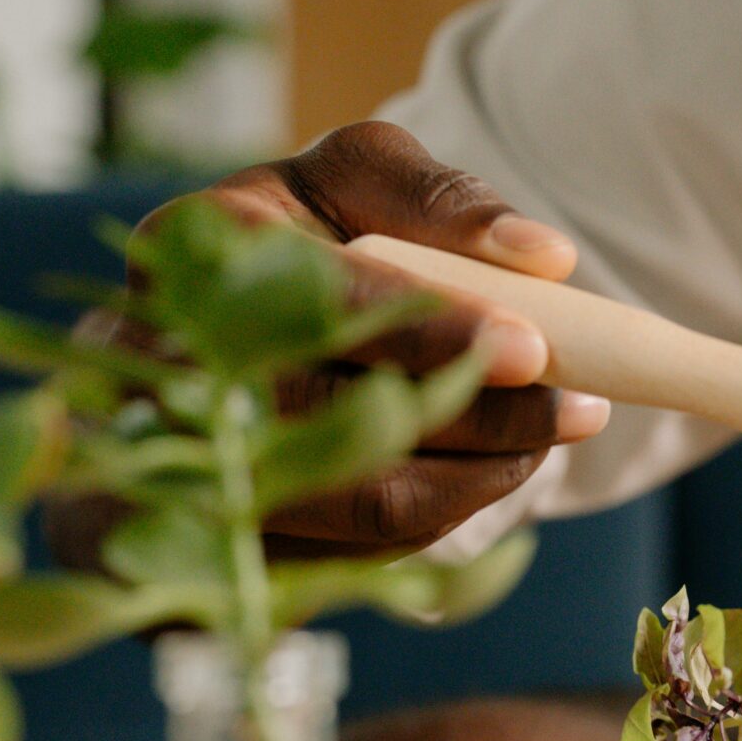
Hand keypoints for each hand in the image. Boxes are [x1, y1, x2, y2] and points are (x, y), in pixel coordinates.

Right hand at [52, 121, 608, 568]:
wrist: (193, 339)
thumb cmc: (295, 240)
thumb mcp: (353, 182)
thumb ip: (441, 201)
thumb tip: (546, 259)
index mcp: (197, 243)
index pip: (324, 299)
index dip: (435, 331)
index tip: (535, 348)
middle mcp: (161, 359)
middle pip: (342, 420)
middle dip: (481, 422)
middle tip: (580, 409)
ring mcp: (170, 467)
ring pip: (357, 505)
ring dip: (476, 484)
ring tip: (543, 442)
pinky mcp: (203, 549)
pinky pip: (351, 559)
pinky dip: (432, 524)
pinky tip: (479, 478)